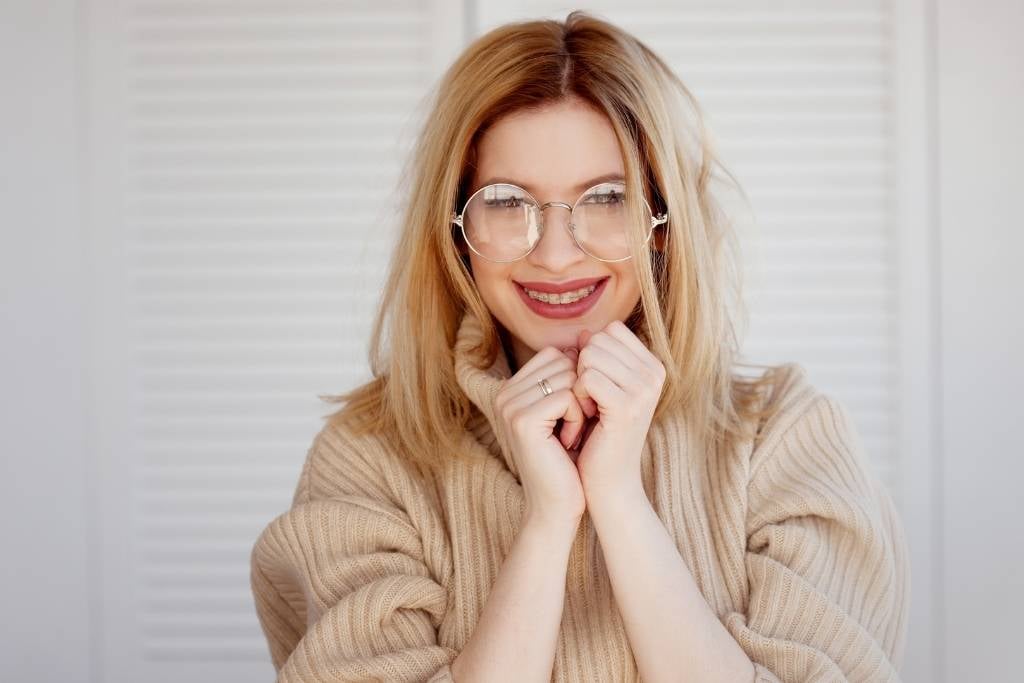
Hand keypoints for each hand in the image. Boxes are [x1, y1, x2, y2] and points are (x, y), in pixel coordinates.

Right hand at [494, 346, 587, 526]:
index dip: (576, 380)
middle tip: (572, 425)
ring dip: (580, 406)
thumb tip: (589, 334)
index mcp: (511, 387)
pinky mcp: (522, 420)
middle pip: (561, 360)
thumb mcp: (568, 409)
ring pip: (567, 376)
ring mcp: (509, 405)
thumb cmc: (568, 458)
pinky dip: (577, 418)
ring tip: (569, 434)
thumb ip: (571, 373)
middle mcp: (504, 392)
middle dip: (579, 391)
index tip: (573, 413)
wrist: (557, 504)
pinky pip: (567, 396)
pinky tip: (567, 442)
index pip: (555, 353)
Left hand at [568, 320, 665, 497]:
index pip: (610, 330)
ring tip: (588, 409)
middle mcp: (654, 374)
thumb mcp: (600, 388)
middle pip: (598, 339)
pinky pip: (586, 377)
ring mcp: (643, 390)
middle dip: (583, 367)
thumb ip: (596, 357)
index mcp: (652, 366)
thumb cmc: (600, 434)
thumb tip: (582, 332)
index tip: (595, 386)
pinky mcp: (626, 406)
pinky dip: (577, 395)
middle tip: (589, 400)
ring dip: (578, 382)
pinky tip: (585, 416)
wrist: (609, 481)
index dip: (592, 353)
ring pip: (590, 355)